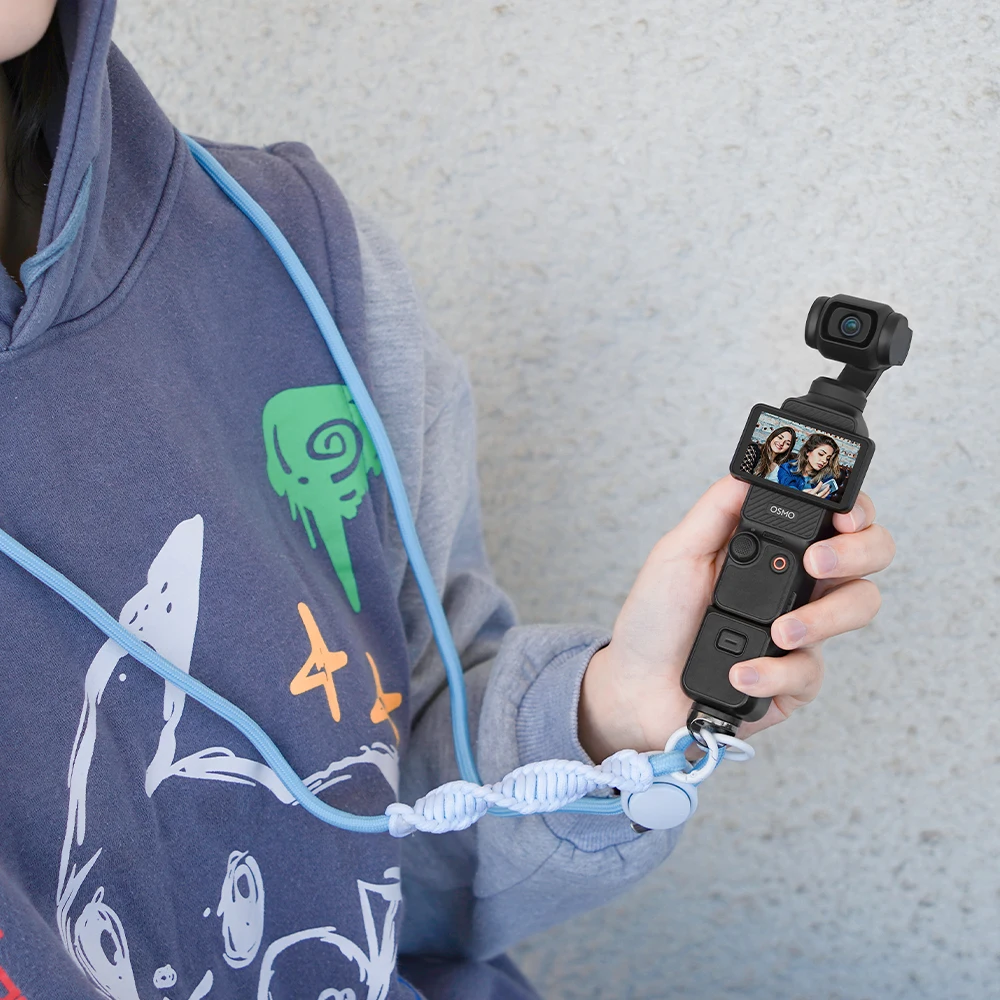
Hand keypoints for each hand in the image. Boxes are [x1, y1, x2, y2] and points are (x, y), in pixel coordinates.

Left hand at [578, 476, 894, 760]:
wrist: (638, 684)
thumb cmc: (657, 617)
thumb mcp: (678, 552)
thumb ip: (717, 510)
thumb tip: (753, 471)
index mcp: (773, 548)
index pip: (834, 516)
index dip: (854, 510)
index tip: (843, 516)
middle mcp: (796, 585)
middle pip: (869, 556)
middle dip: (856, 553)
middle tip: (815, 563)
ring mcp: (802, 631)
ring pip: (858, 610)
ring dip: (822, 618)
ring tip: (777, 632)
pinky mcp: (794, 679)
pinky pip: (811, 672)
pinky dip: (774, 673)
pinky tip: (742, 672)